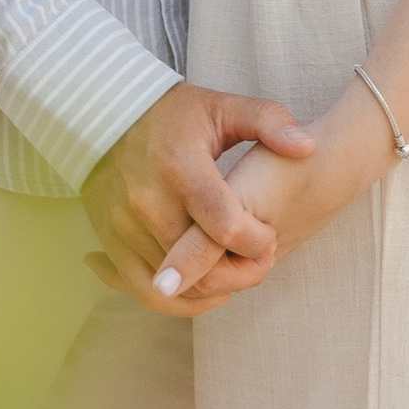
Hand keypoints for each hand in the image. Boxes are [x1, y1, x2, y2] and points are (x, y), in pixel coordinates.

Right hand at [81, 81, 312, 318]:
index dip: (258, 242)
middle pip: (205, 268)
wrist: (101, 116)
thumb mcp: (221, 107)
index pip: (228, 229)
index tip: (268, 234)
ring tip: (235, 270)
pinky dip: (179, 301)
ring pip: (180, 287)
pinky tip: (203, 289)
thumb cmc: (172, 114)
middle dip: (243, 273)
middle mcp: (148, 203)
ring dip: (216, 287)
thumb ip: (268, 122)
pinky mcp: (111, 242)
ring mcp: (125, 227)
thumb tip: (307, 148)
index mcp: (181, 169)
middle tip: (260, 261)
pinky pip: (146, 292)